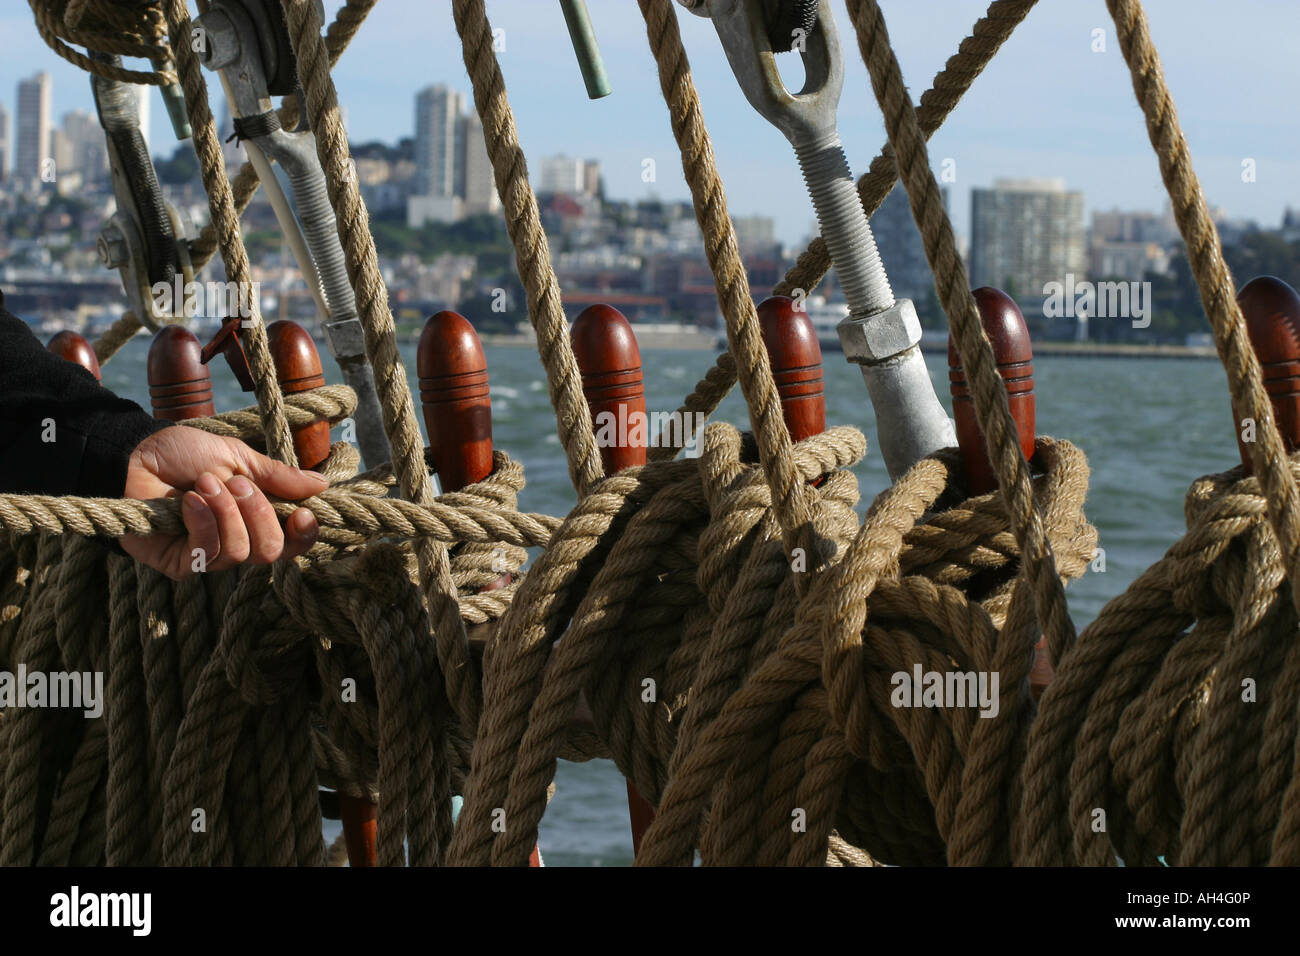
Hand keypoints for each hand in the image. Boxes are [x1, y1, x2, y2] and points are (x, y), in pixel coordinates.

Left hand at [119, 427, 328, 578]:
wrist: (133, 455)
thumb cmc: (183, 454)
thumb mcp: (238, 458)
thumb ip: (277, 477)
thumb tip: (322, 485)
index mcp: (254, 519)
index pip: (290, 543)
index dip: (303, 536)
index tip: (303, 513)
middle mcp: (235, 542)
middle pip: (270, 552)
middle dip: (259, 513)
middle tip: (236, 483)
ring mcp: (206, 555)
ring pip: (240, 552)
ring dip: (226, 512)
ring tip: (205, 484)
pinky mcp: (178, 563)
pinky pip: (207, 553)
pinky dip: (204, 522)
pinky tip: (190, 501)